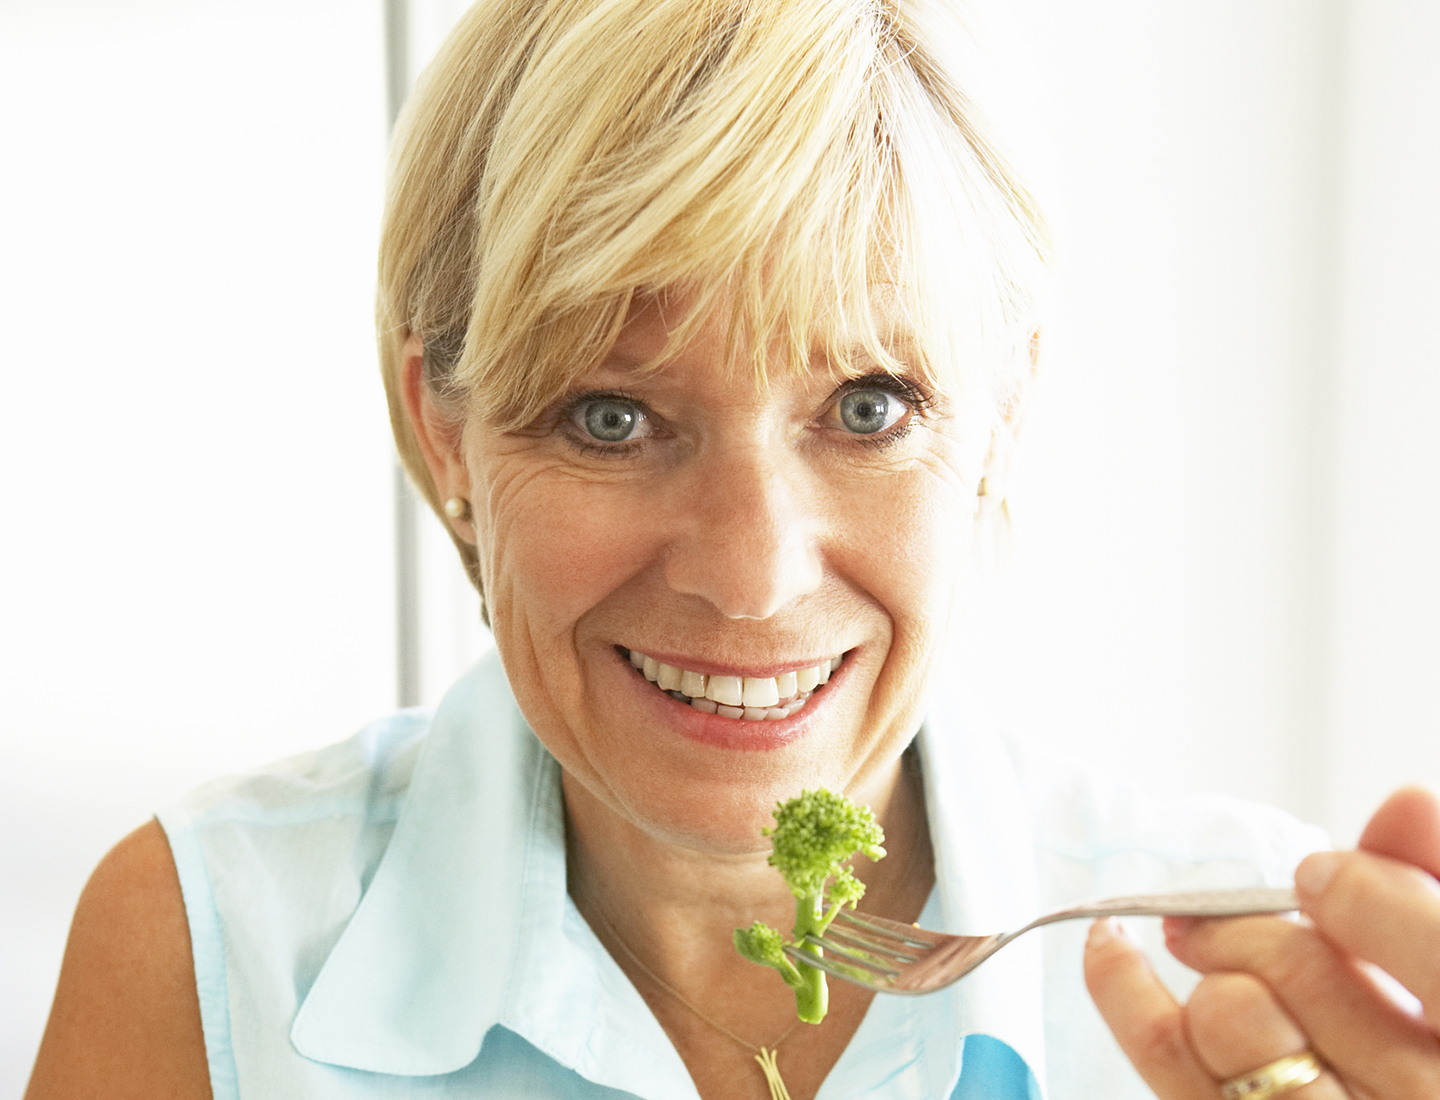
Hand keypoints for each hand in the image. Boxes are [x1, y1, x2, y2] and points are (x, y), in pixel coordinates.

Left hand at [1083, 786, 1439, 1097]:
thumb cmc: (1419, 1052)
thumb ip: (1430, 891)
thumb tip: (1405, 801)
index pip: (1430, 950)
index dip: (1366, 895)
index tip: (1321, 876)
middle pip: (1305, 970)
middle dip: (1260, 924)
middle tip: (1248, 916)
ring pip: (1229, 1014)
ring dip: (1211, 958)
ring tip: (1197, 939)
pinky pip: (1164, 1049)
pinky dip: (1120, 985)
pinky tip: (1112, 945)